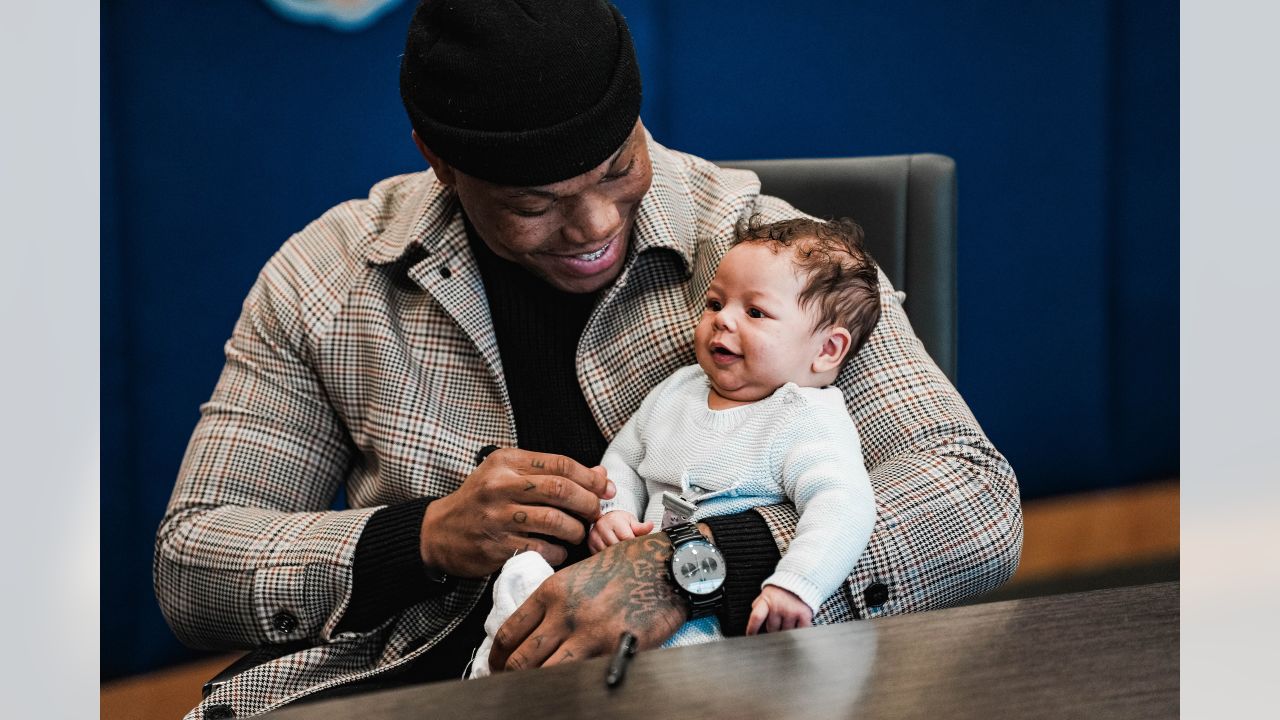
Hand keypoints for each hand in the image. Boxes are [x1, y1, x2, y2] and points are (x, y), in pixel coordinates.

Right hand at [419, 448, 614, 577]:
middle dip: (588, 503)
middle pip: (561, 490)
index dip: (590, 478)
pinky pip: (542, 549)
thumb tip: (601, 477)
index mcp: (506, 462)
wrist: (439, 532)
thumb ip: (553, 474)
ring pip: (555, 521)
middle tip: (595, 513)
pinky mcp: (497, 547)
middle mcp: (500, 486)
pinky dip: (559, 551)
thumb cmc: (482, 501)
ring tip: (577, 533)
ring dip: (576, 530)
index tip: (605, 489)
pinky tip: (558, 549)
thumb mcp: (510, 476)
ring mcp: (497, 517)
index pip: (561, 464)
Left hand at [488, 532, 685, 671]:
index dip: (498, 655)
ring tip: (533, 692)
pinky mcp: (614, 650)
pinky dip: (571, 687)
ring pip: (546, 674)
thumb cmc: (631, 563)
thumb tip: (537, 628)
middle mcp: (566, 613)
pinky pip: (583, 678)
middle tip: (508, 683)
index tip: (498, 663)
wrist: (669, 566)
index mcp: (554, 590)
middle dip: (509, 676)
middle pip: (521, 659)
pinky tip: (568, 690)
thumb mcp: (583, 571)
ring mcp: (590, 635)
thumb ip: (558, 598)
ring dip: (536, 686)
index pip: (510, 632)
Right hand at [587, 510, 653, 553]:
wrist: (606, 520)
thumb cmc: (621, 522)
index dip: (633, 544)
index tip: (637, 548)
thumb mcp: (632, 521)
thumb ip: (641, 527)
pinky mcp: (590, 545)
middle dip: (626, 551)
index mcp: (614, 519)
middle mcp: (601, 527)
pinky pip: (601, 556)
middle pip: (617, 546)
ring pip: (608, 553)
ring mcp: (594, 536)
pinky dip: (609, 558)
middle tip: (631, 554)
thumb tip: (651, 525)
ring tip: (623, 555)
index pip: (626, 537)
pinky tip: (614, 556)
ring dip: (617, 556)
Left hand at [745, 585, 812, 634]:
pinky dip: (798, 630)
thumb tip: (752, 621)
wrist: (801, 577)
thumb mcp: (766, 593)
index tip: (750, 636)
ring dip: (785, 629)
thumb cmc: (782, 588)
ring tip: (788, 619)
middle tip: (777, 621)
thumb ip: (759, 606)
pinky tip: (797, 623)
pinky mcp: (803, 615)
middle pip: (771, 629)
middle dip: (773, 628)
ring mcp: (791, 611)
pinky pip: (798, 630)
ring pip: (785, 632)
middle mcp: (778, 606)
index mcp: (766, 600)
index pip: (756, 618)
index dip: (752, 629)